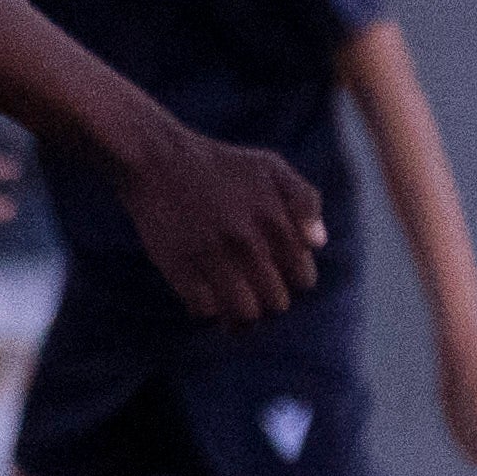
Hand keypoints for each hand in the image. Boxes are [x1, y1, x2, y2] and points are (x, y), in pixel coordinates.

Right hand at [112, 120, 324, 324]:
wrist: (159, 159)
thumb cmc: (221, 165)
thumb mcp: (271, 167)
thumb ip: (305, 201)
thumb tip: (317, 245)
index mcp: (276, 221)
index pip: (303, 280)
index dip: (291, 280)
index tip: (276, 271)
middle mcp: (248, 242)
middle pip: (276, 304)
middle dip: (268, 301)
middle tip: (252, 289)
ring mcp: (214, 257)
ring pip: (244, 315)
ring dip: (240, 315)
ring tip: (232, 303)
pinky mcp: (180, 269)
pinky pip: (206, 312)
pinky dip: (208, 310)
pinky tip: (204, 293)